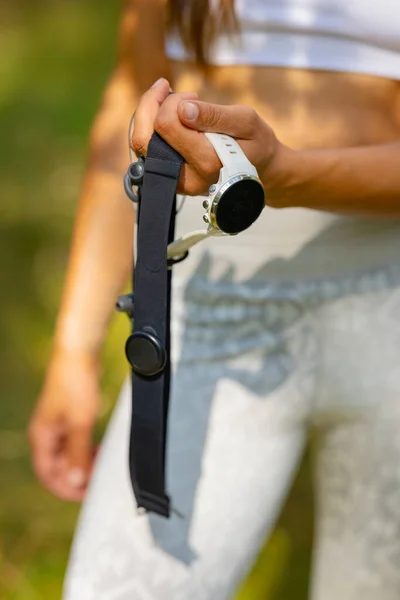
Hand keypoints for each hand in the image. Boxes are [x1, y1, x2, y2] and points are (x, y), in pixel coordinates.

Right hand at [28, 349, 99, 500]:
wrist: (80, 353)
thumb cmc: (76, 383)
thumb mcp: (81, 423)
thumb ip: (78, 454)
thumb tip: (76, 481)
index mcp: (42, 437)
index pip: (48, 475)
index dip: (66, 489)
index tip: (87, 495)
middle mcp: (45, 434)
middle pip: (57, 467)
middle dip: (76, 477)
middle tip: (98, 482)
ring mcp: (56, 425)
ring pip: (67, 455)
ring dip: (82, 464)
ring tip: (100, 467)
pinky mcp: (68, 417)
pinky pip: (74, 443)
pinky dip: (85, 450)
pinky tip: (99, 451)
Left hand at [131, 78, 291, 197]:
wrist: (258, 167)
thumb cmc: (254, 141)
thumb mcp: (245, 121)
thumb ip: (215, 116)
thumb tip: (183, 110)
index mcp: (208, 163)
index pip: (167, 125)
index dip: (172, 102)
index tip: (193, 97)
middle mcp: (188, 179)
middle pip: (145, 138)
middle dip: (154, 106)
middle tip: (174, 93)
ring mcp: (176, 184)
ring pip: (141, 145)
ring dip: (149, 116)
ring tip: (170, 102)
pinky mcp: (170, 182)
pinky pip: (147, 152)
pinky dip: (151, 129)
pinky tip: (168, 117)